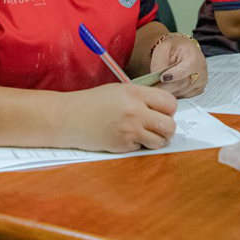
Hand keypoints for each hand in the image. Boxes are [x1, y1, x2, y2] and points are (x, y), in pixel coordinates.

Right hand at [57, 83, 177, 152]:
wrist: (69, 118)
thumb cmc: (93, 102)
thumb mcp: (120, 91)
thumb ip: (143, 98)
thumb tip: (165, 109)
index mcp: (135, 93)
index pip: (170, 103)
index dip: (169, 109)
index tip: (162, 111)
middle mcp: (135, 111)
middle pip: (170, 125)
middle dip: (166, 127)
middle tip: (156, 126)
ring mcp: (129, 130)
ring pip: (160, 141)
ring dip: (155, 139)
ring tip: (143, 133)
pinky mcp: (123, 146)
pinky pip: (143, 148)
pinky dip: (138, 145)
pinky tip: (125, 137)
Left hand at [151, 34, 207, 97]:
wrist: (183, 50)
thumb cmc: (173, 48)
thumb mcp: (163, 48)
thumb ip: (159, 62)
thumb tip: (158, 79)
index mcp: (194, 56)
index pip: (185, 69)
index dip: (173, 75)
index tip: (162, 77)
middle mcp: (201, 69)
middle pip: (182, 84)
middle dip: (166, 87)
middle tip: (153, 87)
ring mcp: (202, 81)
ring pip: (182, 92)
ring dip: (169, 91)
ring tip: (159, 85)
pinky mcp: (199, 89)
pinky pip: (184, 96)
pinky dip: (175, 93)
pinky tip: (170, 86)